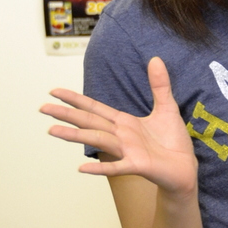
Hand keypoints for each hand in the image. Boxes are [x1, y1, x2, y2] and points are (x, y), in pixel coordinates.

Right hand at [41, 57, 197, 195]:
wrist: (185, 168)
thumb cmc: (173, 142)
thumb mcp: (167, 107)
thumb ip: (159, 84)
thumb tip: (155, 58)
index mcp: (124, 122)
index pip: (94, 107)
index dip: (75, 99)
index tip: (54, 92)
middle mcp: (121, 136)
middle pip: (89, 122)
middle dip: (66, 114)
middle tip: (42, 108)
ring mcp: (127, 151)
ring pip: (98, 140)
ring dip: (75, 136)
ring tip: (52, 131)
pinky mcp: (138, 166)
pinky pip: (117, 167)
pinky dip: (101, 169)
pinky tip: (82, 169)